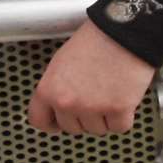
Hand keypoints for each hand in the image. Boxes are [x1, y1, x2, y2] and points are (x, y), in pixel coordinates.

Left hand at [27, 22, 155, 133]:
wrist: (121, 33)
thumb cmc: (93, 41)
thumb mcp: (60, 63)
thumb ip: (57, 87)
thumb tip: (58, 103)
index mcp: (48, 89)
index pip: (39, 120)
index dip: (50, 123)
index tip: (57, 124)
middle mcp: (67, 102)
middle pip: (72, 128)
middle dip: (82, 117)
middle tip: (92, 99)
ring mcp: (92, 108)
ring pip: (97, 130)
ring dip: (104, 117)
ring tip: (108, 94)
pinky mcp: (118, 110)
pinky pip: (119, 128)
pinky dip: (123, 117)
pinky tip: (122, 99)